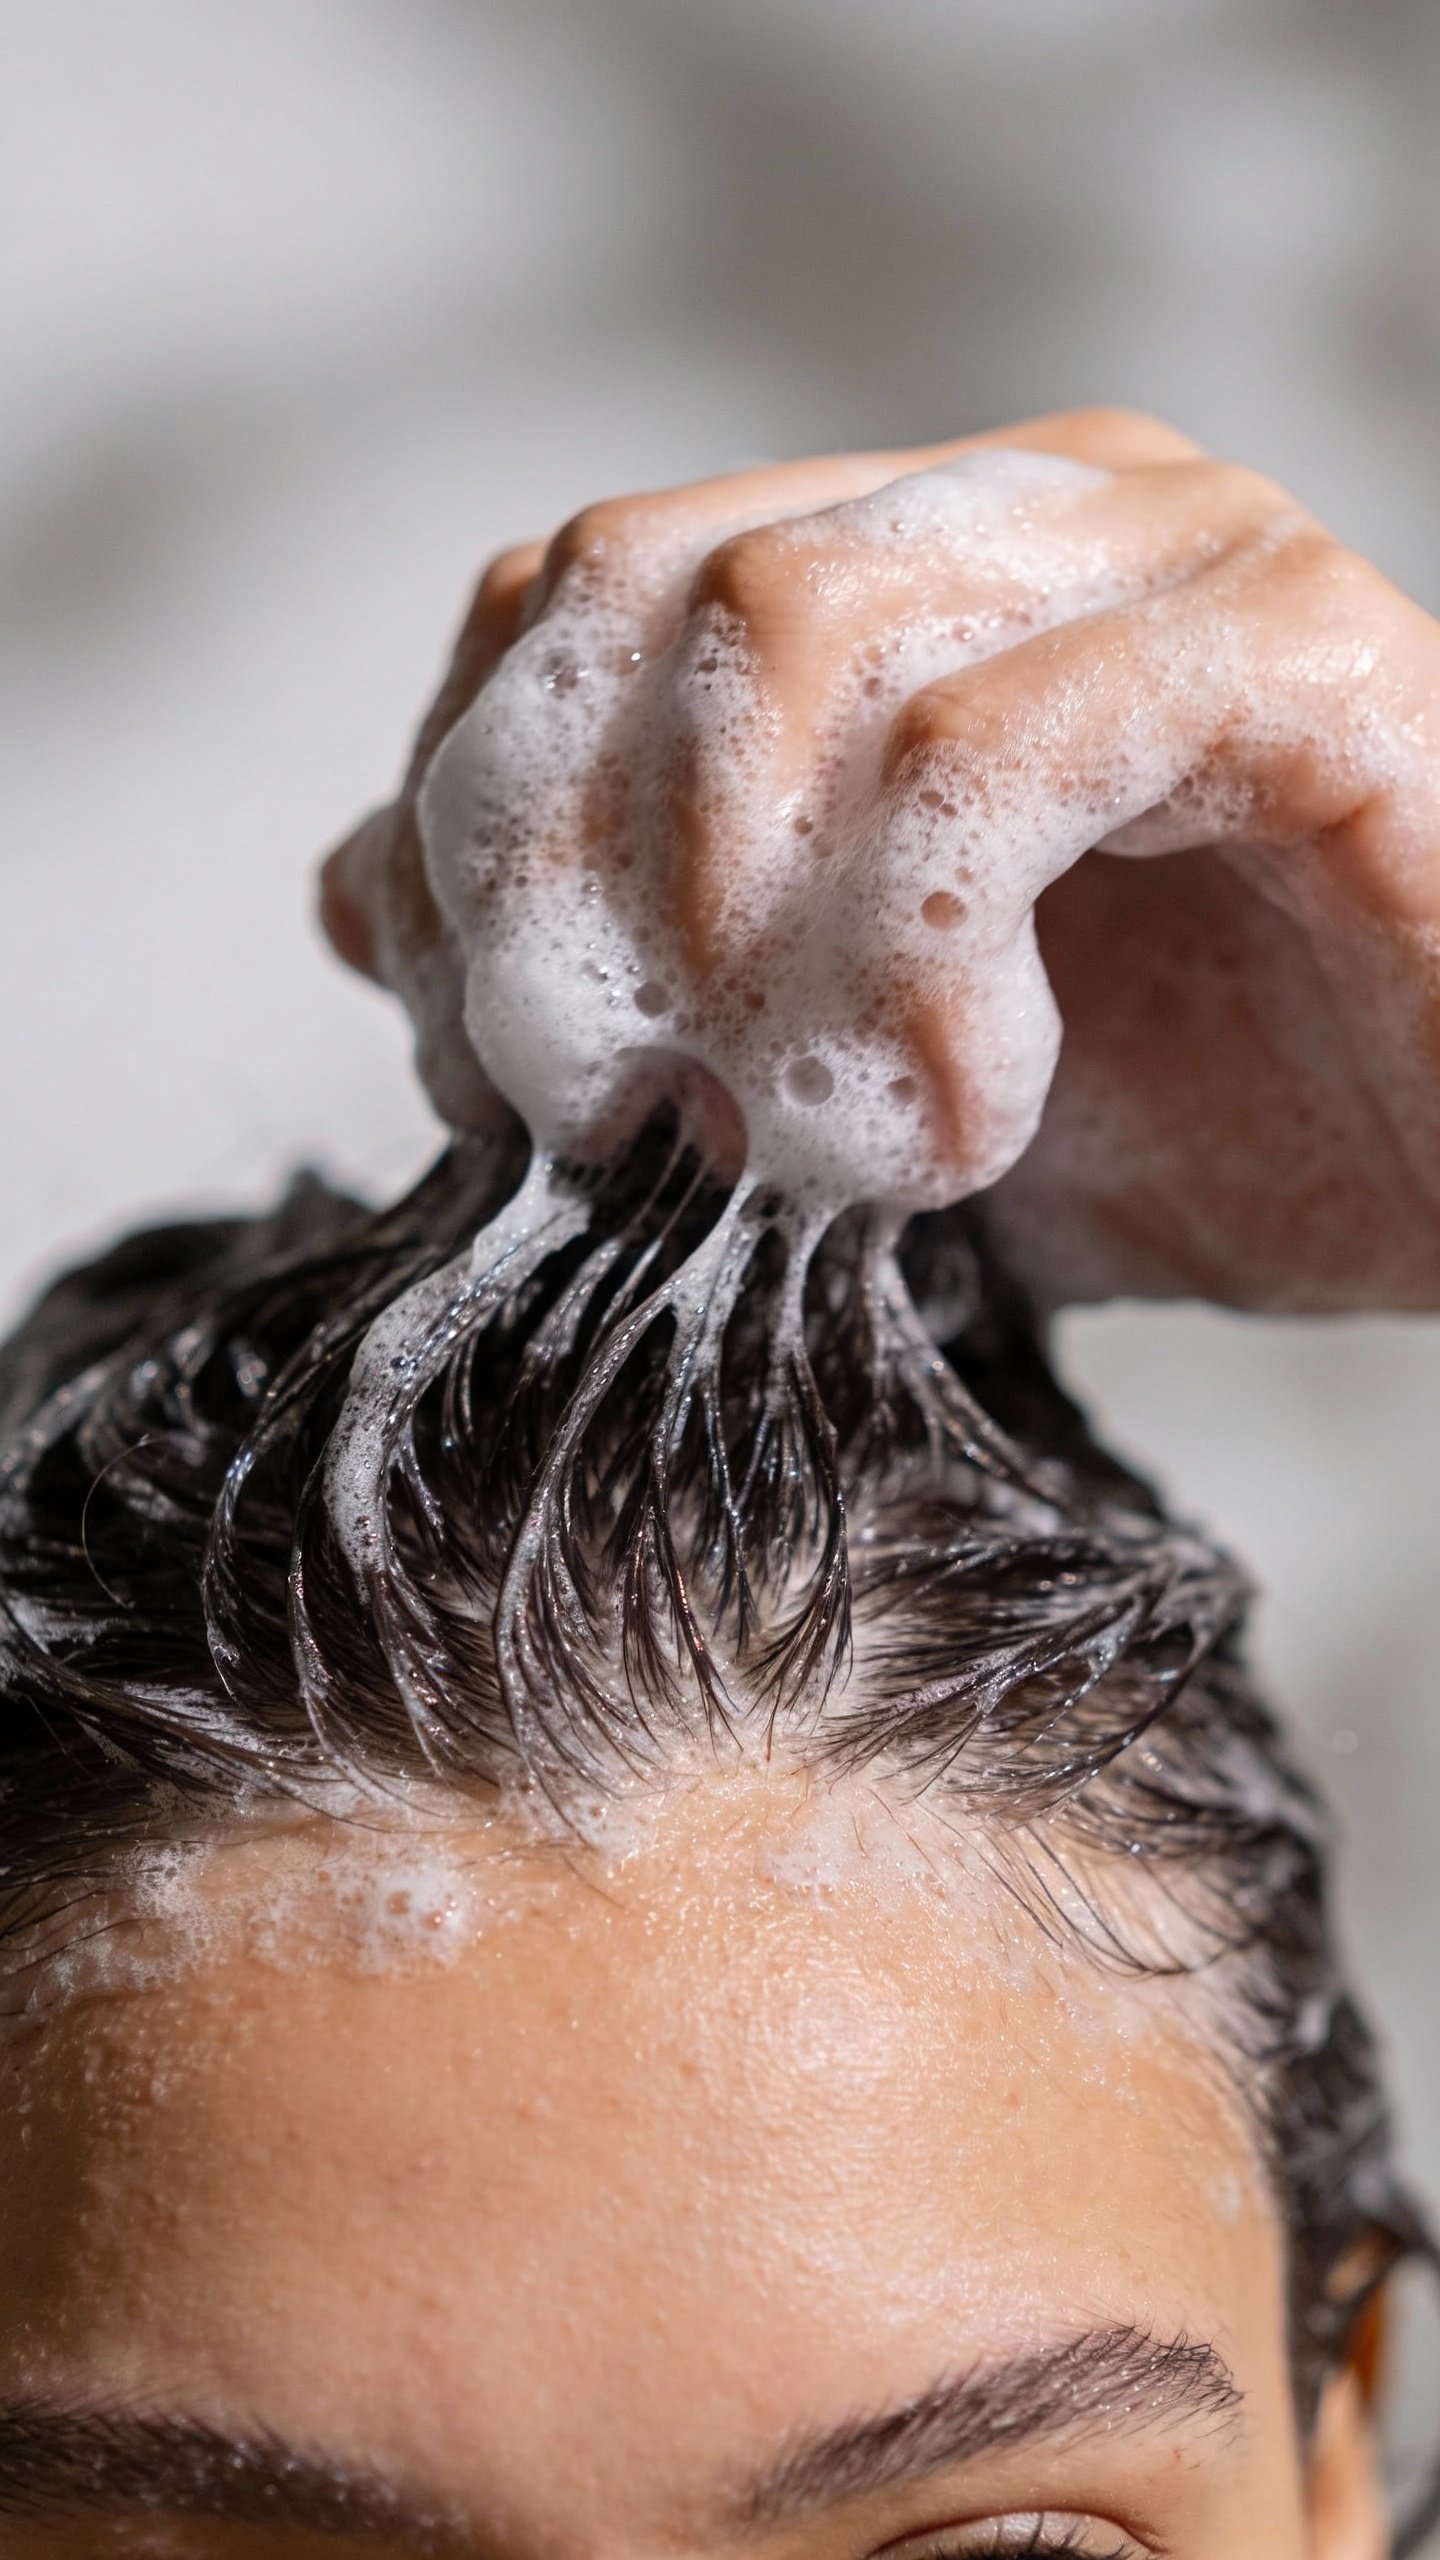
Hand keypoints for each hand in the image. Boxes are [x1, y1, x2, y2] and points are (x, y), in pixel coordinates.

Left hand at [323, 408, 1439, 1310]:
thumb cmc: (1211, 1125)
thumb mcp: (838, 1070)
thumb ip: (615, 972)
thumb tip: (354, 894)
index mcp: (901, 576)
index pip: (562, 589)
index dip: (466, 822)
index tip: (498, 1080)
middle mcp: (1018, 515)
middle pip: (634, 579)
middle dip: (556, 880)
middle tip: (613, 1116)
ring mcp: (1162, 555)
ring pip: (782, 633)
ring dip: (732, 938)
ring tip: (812, 1142)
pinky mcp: (1288, 656)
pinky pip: (988, 752)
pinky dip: (915, 968)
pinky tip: (968, 1117)